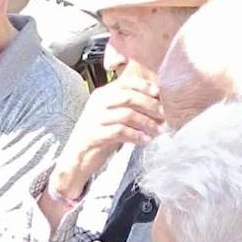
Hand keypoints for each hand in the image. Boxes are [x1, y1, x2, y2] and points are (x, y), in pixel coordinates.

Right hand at [49, 71, 163, 201]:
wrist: (77, 158)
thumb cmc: (99, 137)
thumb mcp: (112, 117)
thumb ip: (128, 107)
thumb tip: (157, 103)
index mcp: (101, 95)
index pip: (125, 83)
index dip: (144, 86)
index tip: (159, 93)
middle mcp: (96, 104)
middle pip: (127, 97)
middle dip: (149, 105)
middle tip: (164, 114)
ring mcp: (93, 119)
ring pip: (126, 114)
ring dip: (146, 122)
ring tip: (158, 130)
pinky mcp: (93, 135)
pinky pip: (119, 132)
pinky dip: (136, 136)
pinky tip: (146, 141)